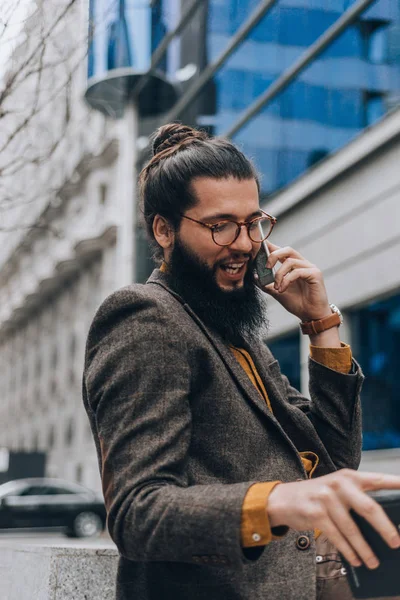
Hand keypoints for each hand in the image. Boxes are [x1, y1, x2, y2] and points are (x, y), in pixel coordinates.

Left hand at [260, 242, 329, 321]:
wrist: (310, 316)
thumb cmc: (297, 303)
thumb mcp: (277, 292)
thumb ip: (266, 284)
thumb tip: (255, 275)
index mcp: (294, 266)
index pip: (282, 251)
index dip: (271, 247)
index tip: (260, 247)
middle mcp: (303, 264)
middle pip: (288, 250)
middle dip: (274, 256)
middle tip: (266, 267)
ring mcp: (310, 268)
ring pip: (290, 261)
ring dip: (279, 275)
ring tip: (277, 288)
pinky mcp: (315, 274)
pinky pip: (297, 272)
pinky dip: (286, 280)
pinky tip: (282, 290)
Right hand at [266, 469, 399, 569]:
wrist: (284, 498)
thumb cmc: (316, 495)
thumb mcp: (337, 488)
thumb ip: (357, 497)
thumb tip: (382, 525)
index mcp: (349, 477)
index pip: (378, 479)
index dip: (396, 483)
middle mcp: (339, 485)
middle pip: (369, 508)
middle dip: (385, 529)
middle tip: (396, 542)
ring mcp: (327, 498)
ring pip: (353, 529)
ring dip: (364, 549)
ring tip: (373, 561)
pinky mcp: (316, 513)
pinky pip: (337, 537)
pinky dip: (348, 551)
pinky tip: (355, 558)